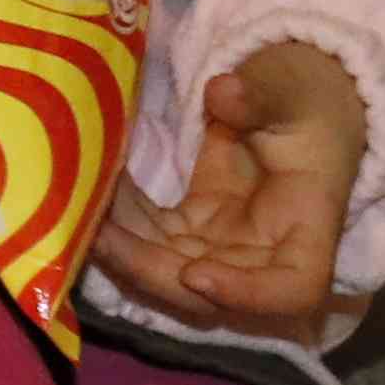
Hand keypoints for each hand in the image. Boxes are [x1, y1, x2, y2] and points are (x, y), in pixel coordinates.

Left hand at [96, 41, 367, 334]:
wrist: (292, 99)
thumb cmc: (308, 97)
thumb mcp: (293, 89)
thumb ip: (262, 94)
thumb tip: (222, 92)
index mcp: (309, 225)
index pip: (293, 289)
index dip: (246, 295)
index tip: (194, 275)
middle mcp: (266, 248)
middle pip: (213, 293)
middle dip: (151, 271)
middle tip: (99, 239)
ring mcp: (224, 241)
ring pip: (170, 268)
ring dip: (122, 249)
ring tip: (75, 212)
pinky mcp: (193, 225)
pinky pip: (151, 236)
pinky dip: (118, 221)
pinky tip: (84, 190)